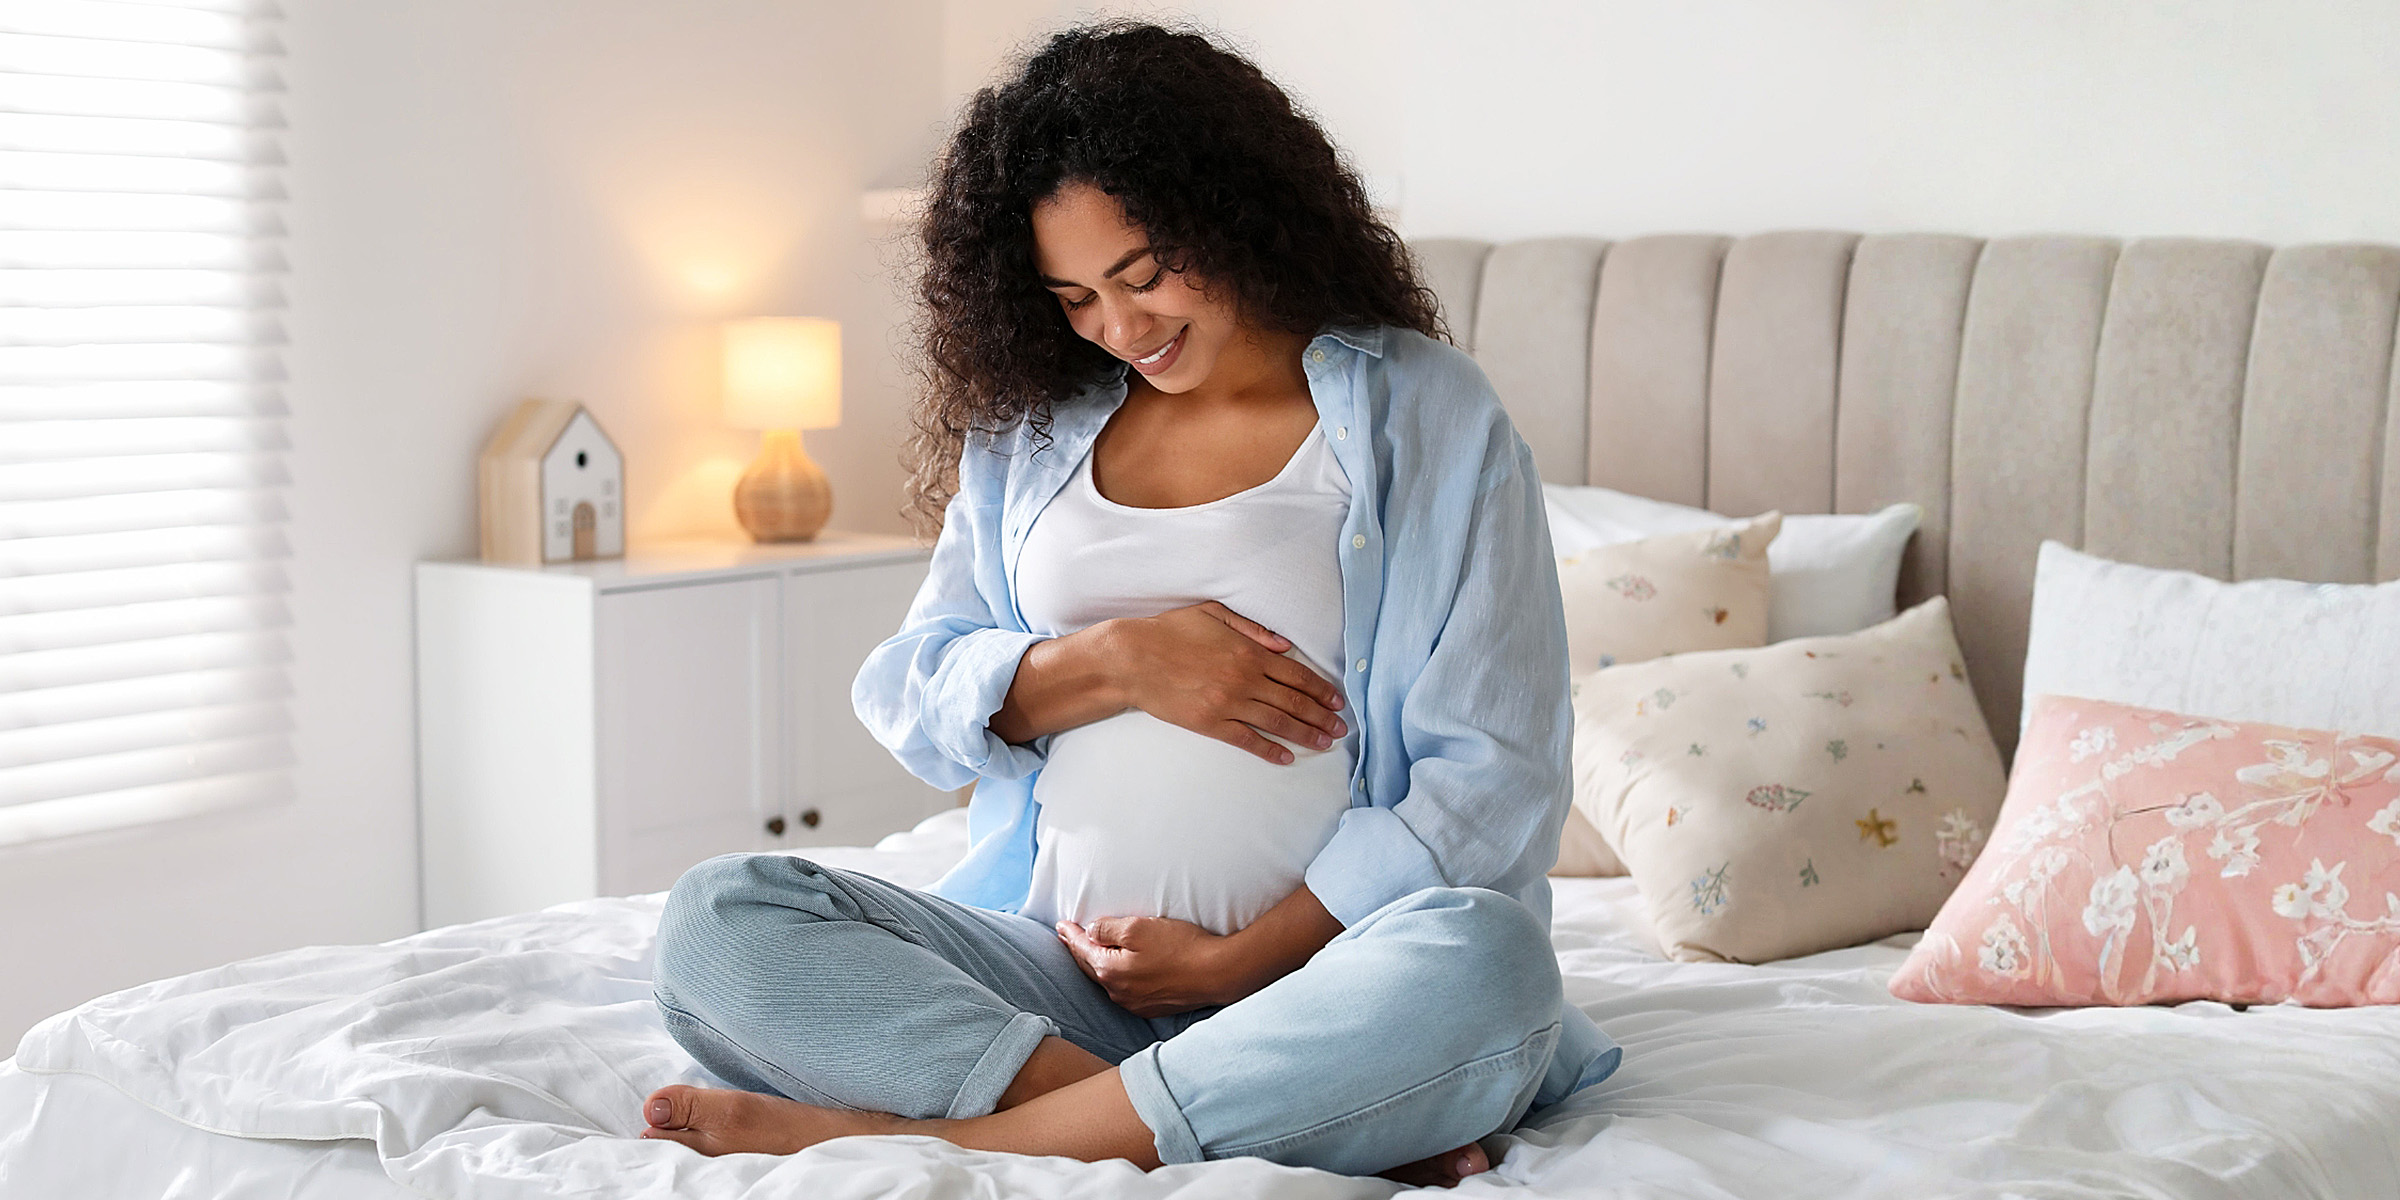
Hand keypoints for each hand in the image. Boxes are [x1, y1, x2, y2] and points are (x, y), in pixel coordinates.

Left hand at [1057, 887, 1343, 1017]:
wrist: (1218, 973)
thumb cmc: (1180, 946)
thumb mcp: (1139, 927)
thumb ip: (1108, 929)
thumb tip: (1091, 932)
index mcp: (1110, 971)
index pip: (1082, 950)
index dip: (1070, 935)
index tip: (1060, 925)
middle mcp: (1118, 993)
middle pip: (1091, 968)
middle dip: (1079, 950)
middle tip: (1068, 936)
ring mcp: (1136, 1003)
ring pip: (1108, 980)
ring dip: (1098, 963)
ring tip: (1091, 950)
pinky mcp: (1153, 1006)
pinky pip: (1126, 988)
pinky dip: (1118, 974)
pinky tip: (1121, 968)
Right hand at [1106, 601, 1345, 763]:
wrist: (1134, 658)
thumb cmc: (1171, 631)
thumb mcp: (1214, 614)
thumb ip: (1252, 629)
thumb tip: (1285, 646)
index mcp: (1250, 652)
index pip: (1297, 675)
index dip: (1321, 690)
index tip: (1337, 701)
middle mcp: (1245, 679)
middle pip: (1295, 701)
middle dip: (1322, 716)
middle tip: (1341, 729)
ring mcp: (1229, 703)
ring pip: (1278, 722)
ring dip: (1306, 734)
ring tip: (1325, 743)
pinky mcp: (1211, 724)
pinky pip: (1247, 740)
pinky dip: (1270, 750)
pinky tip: (1286, 757)